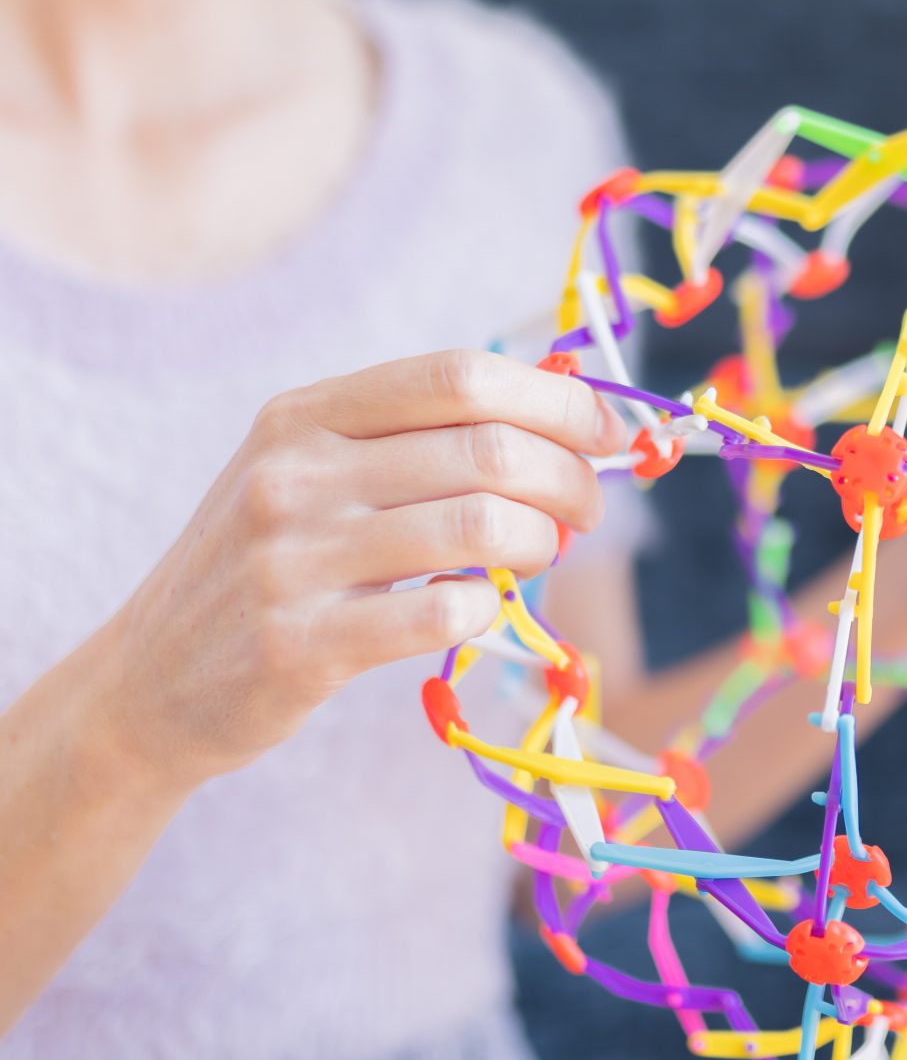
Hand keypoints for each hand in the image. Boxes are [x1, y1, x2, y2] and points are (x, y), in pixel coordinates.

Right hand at [90, 350, 625, 796]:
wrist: (146, 683)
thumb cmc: (263, 569)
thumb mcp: (306, 476)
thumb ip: (410, 441)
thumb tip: (561, 417)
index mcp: (303, 415)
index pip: (459, 376)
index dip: (556, 401)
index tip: (608, 435)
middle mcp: (292, 474)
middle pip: (486, 450)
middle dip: (568, 479)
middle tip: (585, 512)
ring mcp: (290, 559)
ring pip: (478, 529)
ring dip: (539, 545)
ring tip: (539, 559)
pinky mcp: (298, 645)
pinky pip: (441, 616)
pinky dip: (487, 610)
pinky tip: (481, 610)